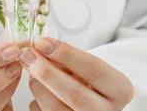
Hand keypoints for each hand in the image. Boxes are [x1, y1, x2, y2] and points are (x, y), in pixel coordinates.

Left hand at [19, 38, 133, 110]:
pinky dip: (36, 100)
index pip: (94, 69)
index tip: (43, 42)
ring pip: (55, 108)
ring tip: (33, 71)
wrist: (90, 102)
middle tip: (28, 55)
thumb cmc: (86, 79)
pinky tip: (40, 90)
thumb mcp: (84, 65)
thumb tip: (39, 48)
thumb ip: (66, 58)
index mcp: (119, 90)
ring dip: (38, 85)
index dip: (66, 54)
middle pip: (75, 94)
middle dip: (46, 72)